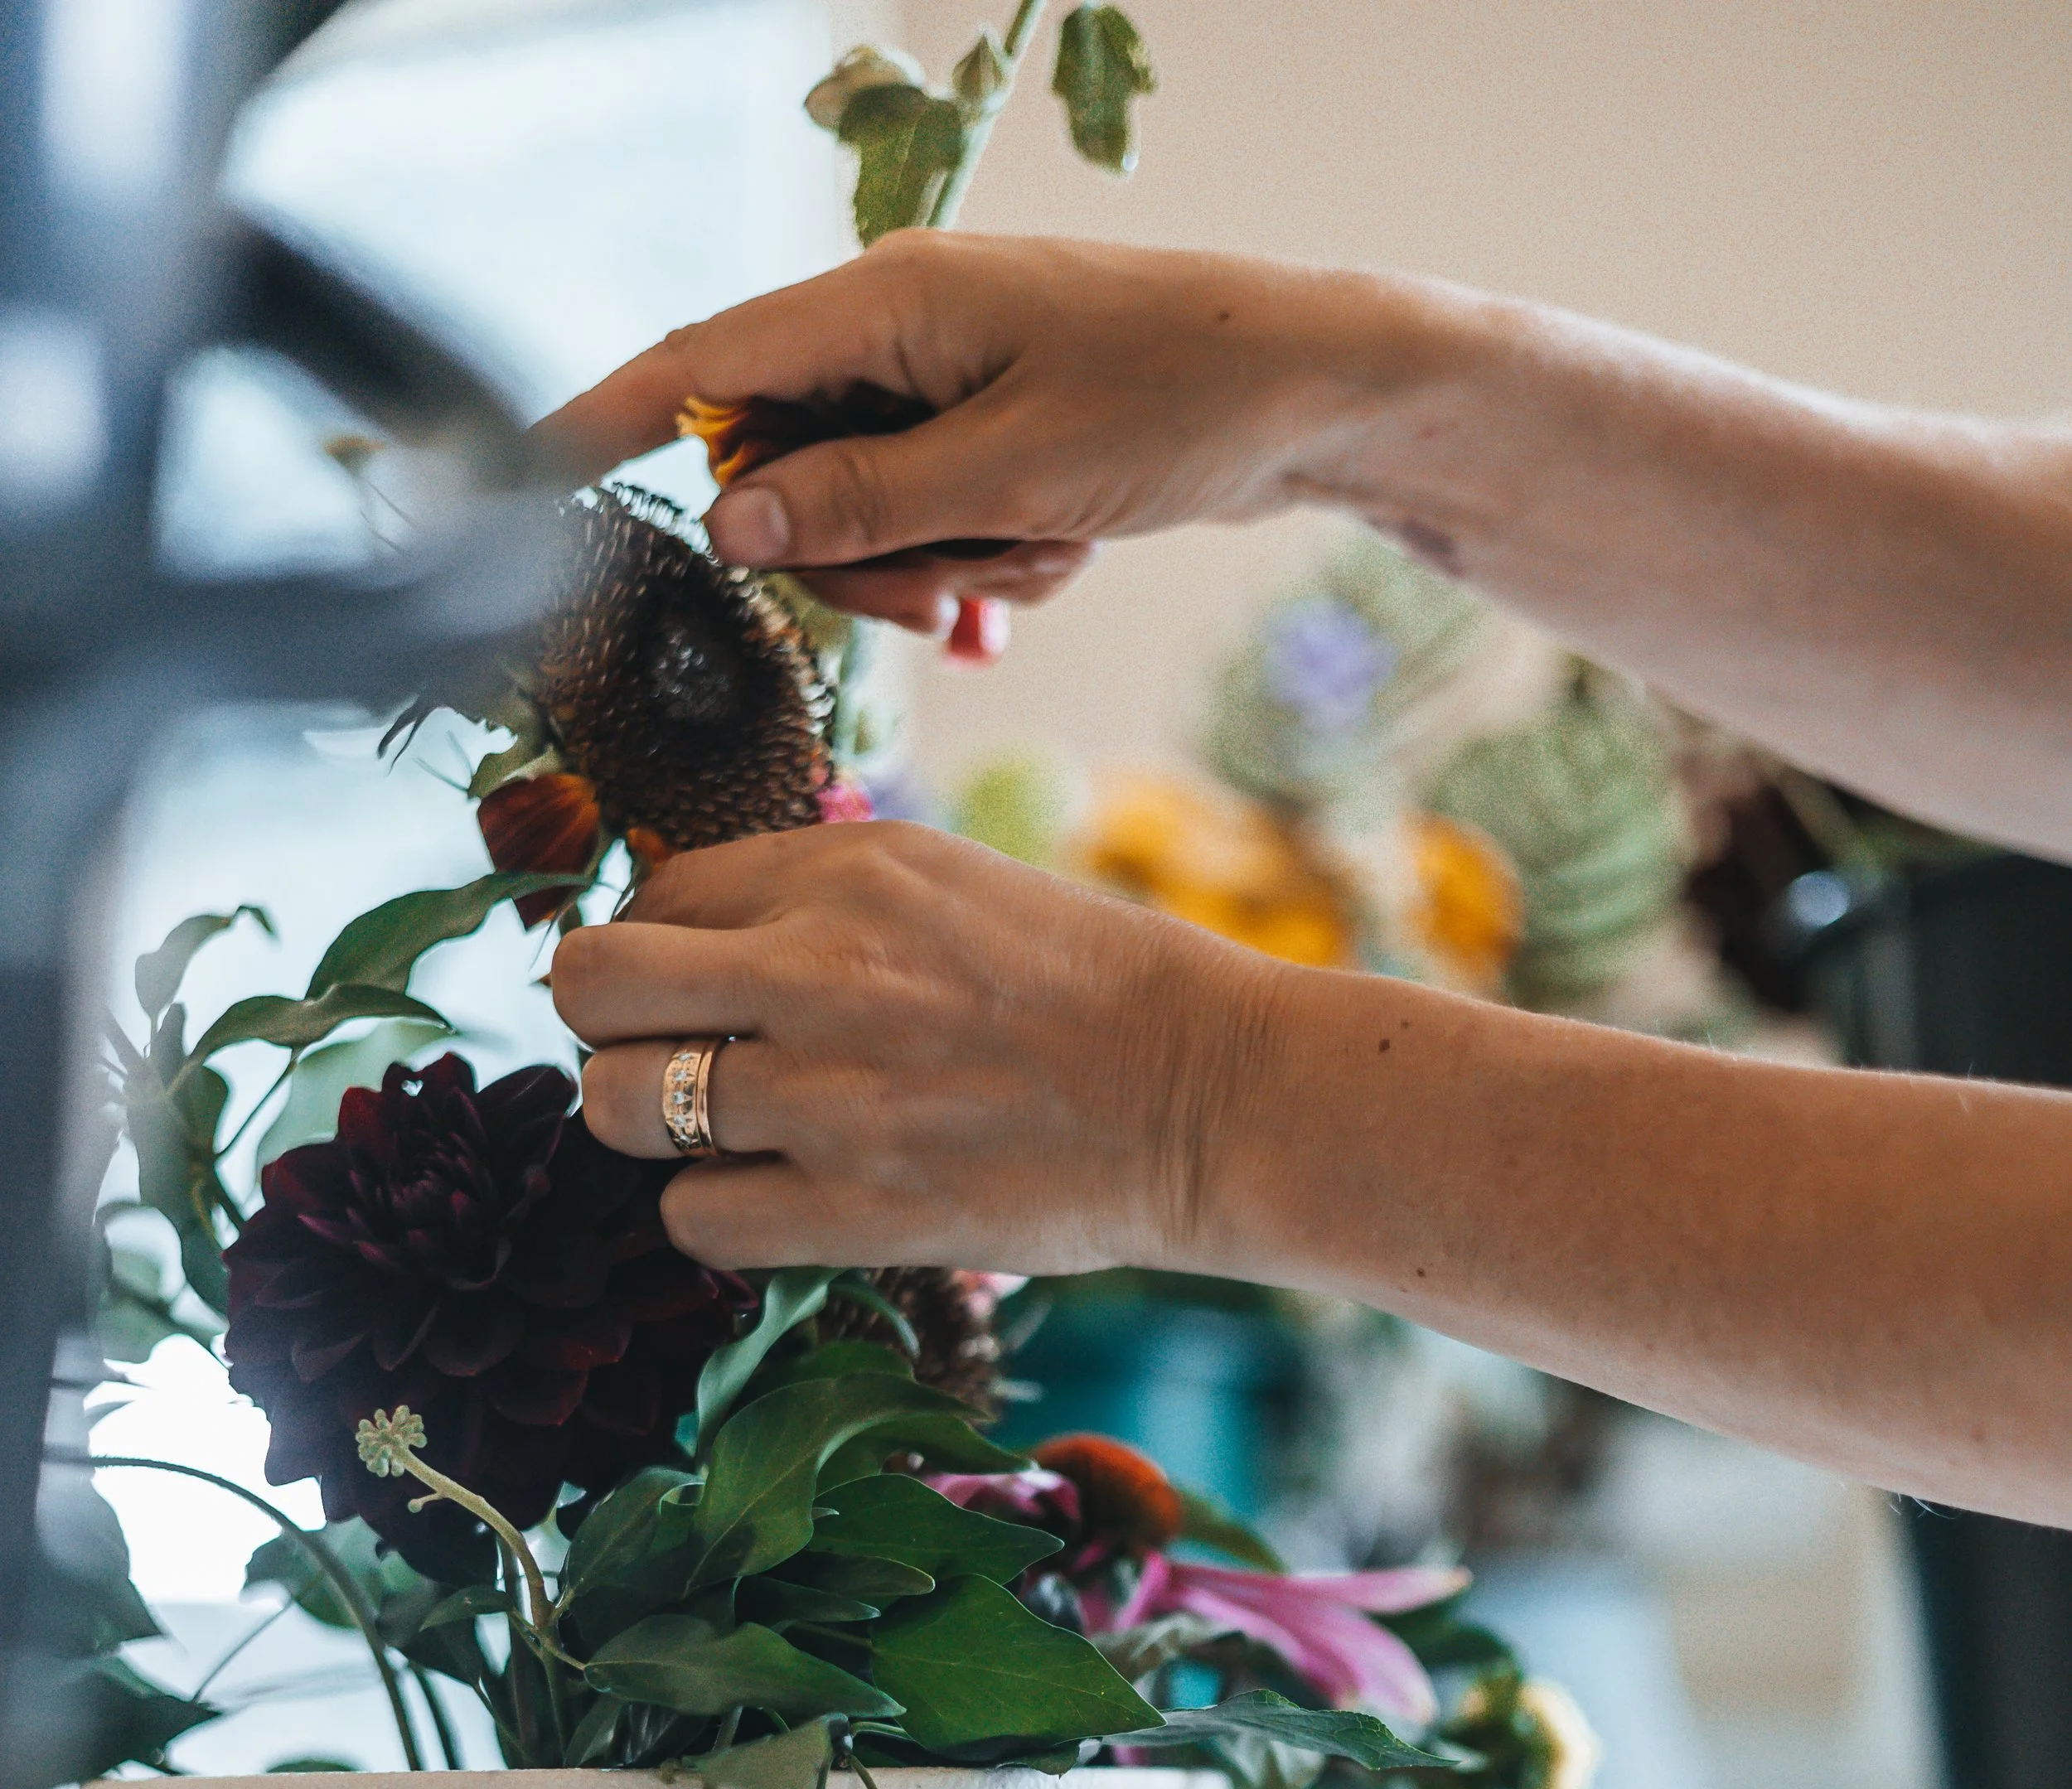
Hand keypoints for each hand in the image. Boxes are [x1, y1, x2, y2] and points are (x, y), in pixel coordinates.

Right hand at [535, 234, 1377, 636]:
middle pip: (784, 471)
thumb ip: (862, 505)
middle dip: (856, 554)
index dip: (608, 420)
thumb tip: (732, 519)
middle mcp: (896, 332)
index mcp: (886, 305)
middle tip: (951, 582)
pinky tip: (1057, 551)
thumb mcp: (1012, 476)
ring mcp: (939, 381)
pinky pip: (932, 524)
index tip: (527, 473)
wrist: (1314, 393)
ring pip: (861, 516)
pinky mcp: (982, 428)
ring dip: (939, 564)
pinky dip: (985, 560)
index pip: (704, 362)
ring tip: (1035, 550)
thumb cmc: (1179, 403)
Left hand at [555, 823, 1264, 1272]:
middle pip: (591, 985)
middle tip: (667, 1054)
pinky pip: (692, 1220)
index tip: (701, 986)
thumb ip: (824, 898)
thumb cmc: (1099, 989)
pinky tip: (770, 1199)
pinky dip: (710, 1215)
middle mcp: (817, 970)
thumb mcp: (955, 883)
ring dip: (650, 1124)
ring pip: (618, 1106)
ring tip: (717, 1132)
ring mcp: (828, 1097)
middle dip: (610, 1023)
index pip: (655, 892)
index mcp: (846, 870)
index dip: (661, 946)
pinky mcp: (856, 1210)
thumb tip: (701, 935)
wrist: (1213, 1095)